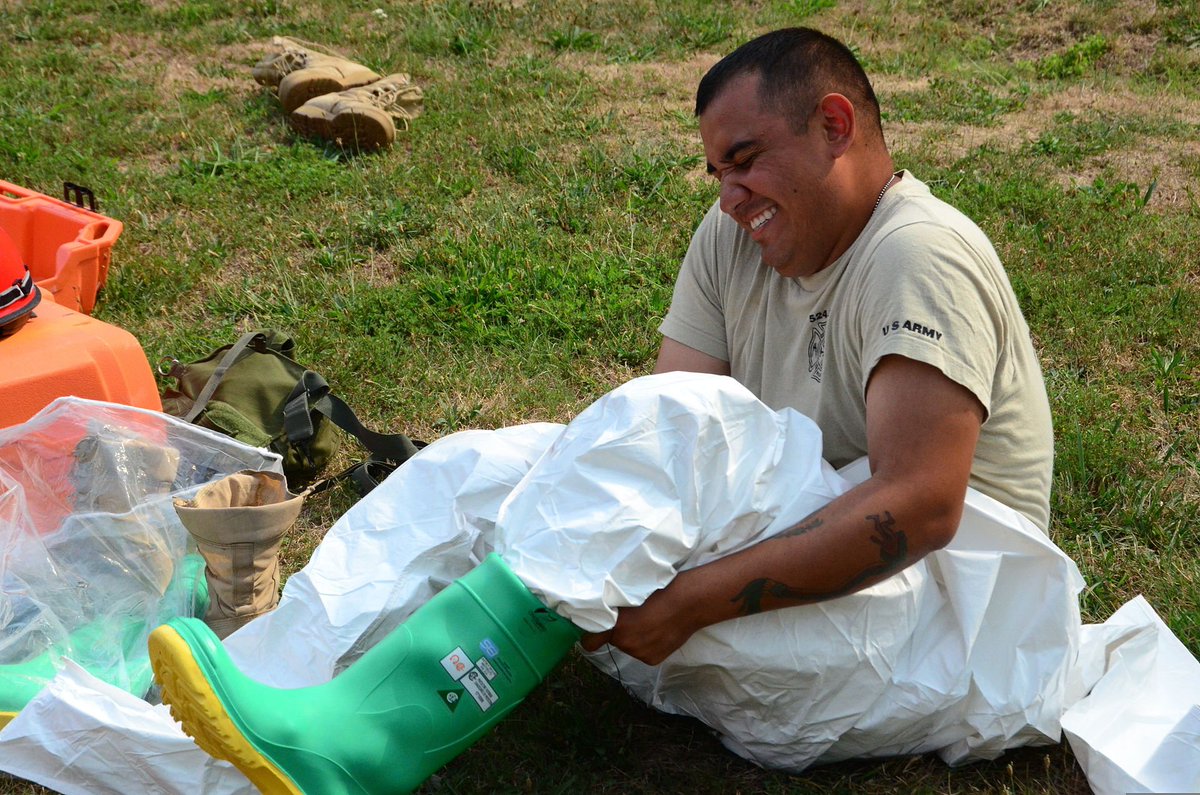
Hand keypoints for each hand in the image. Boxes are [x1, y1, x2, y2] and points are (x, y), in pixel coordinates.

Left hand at [579, 580, 702, 665]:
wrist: (688, 603)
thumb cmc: (659, 592)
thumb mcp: (629, 596)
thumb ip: (614, 610)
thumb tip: (603, 614)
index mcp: (616, 626)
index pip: (590, 641)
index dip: (591, 634)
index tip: (595, 628)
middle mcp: (625, 643)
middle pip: (614, 641)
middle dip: (620, 631)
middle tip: (634, 617)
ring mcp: (639, 654)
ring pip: (630, 647)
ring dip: (635, 638)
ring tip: (651, 622)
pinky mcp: (652, 660)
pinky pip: (644, 652)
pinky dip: (648, 644)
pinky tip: (660, 631)